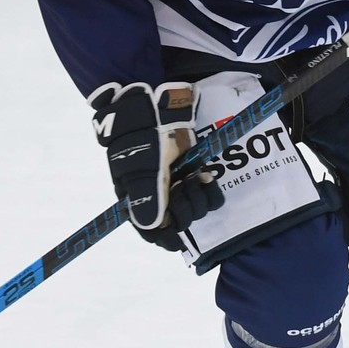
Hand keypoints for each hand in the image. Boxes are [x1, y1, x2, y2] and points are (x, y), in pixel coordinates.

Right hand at [88, 82, 224, 249]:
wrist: (155, 108)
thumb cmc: (141, 139)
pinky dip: (210, 189)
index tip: (178, 237)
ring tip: (191, 176)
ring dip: (198, 197)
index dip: (167, 239)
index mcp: (138, 201)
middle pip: (179, 223)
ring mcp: (178, 186)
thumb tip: (153, 227)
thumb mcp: (141, 168)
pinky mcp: (193, 173)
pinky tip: (204, 175)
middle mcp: (160, 198)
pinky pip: (210, 196)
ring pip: (197, 211)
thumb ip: (147, 198)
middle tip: (180, 185)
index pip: (153, 233)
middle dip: (185, 209)